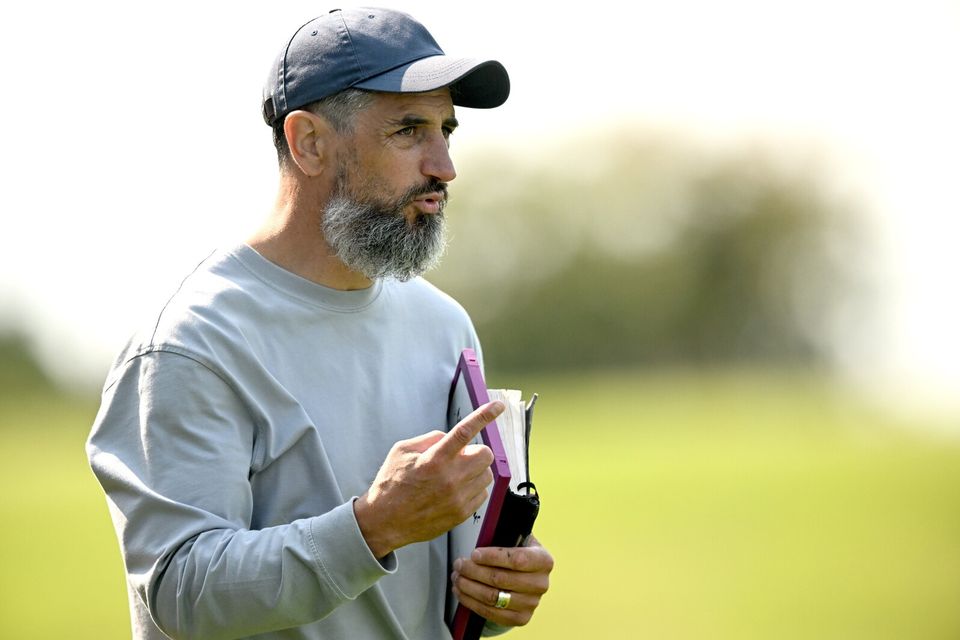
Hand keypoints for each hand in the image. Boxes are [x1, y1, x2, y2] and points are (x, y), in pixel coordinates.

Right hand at [354, 401, 501, 557]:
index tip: (498, 406)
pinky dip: (473, 487)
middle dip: (475, 451)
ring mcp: (458, 498)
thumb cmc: (391, 484)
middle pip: (485, 454)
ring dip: (475, 470)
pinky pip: (482, 493)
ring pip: (487, 474)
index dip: (484, 415)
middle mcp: (450, 478)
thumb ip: (429, 439)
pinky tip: (455, 490)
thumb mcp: (402, 451)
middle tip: (458, 457)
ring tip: (454, 476)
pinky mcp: (462, 513)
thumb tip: (449, 437)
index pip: (465, 431)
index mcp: (435, 459)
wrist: (385, 522)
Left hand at [451, 535, 553, 626]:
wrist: (528, 578)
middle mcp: (541, 584)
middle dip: (474, 571)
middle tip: (458, 564)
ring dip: (469, 587)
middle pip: (500, 579)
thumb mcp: (518, 539)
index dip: (493, 557)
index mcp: (543, 560)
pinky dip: (471, 602)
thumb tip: (488, 519)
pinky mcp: (521, 618)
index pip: (517, 559)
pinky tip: (461, 592)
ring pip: (493, 597)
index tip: (474, 553)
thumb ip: (506, 531)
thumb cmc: (518, 554)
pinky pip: (491, 613)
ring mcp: (531, 603)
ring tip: (456, 577)